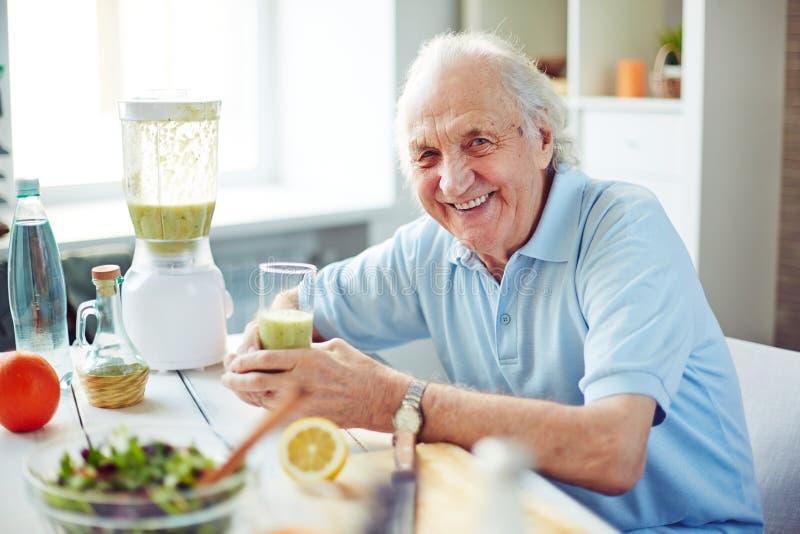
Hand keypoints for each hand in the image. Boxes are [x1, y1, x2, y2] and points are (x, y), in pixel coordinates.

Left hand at [222, 337, 409, 429]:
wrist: (379, 398)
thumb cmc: (360, 370)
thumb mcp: (333, 347)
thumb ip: (308, 348)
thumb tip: (289, 349)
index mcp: (306, 359)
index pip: (264, 358)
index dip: (245, 360)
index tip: (236, 360)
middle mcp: (300, 382)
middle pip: (257, 382)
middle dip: (236, 380)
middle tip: (227, 378)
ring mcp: (302, 404)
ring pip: (263, 400)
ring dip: (247, 396)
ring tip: (238, 390)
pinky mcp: (307, 420)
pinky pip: (278, 416)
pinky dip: (265, 410)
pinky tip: (259, 404)